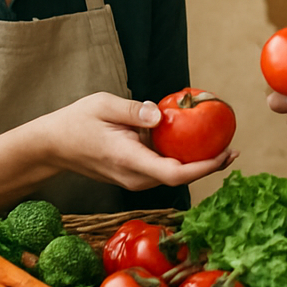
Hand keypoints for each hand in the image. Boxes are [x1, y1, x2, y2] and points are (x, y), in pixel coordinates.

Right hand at [36, 92, 235, 190]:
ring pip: (173, 177)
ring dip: (197, 164)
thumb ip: (133, 111)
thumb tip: (161, 115)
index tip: (225, 153)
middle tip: (234, 146)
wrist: (52, 146)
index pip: (173, 173)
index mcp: (128, 159)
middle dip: (209, 165)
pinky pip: (163, 171)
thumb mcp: (103, 105)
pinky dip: (182, 160)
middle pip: (180, 178)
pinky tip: (195, 144)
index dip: (204, 167)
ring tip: (221, 144)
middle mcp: (133, 177)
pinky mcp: (133, 177)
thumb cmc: (76, 122)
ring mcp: (133, 180)